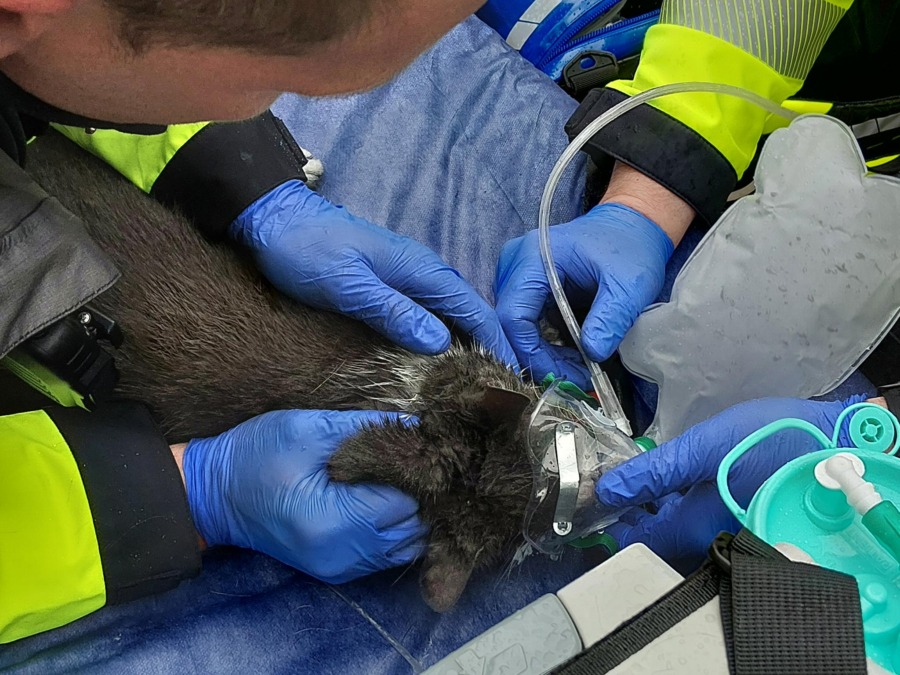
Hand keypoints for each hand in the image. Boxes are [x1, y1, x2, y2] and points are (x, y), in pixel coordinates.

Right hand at [182, 409, 426, 583]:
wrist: (212, 497)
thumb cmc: (254, 457)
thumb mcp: (306, 429)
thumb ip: (363, 428)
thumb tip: (414, 426)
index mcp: (334, 521)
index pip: (405, 502)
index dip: (418, 473)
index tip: (419, 447)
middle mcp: (342, 554)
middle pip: (412, 530)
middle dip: (421, 496)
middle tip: (418, 462)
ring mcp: (339, 568)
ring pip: (404, 547)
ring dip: (411, 516)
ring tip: (403, 480)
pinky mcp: (335, 569)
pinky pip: (384, 555)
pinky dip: (394, 530)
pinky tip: (387, 501)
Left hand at [231, 180, 515, 365]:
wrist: (276, 219)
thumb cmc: (307, 251)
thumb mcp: (348, 284)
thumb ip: (393, 310)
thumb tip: (440, 342)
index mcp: (419, 268)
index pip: (471, 308)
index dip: (495, 340)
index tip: (511, 374)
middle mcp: (420, 270)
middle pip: (467, 310)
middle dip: (489, 344)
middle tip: (499, 387)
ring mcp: (406, 274)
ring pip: (449, 311)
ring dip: (468, 341)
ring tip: (478, 378)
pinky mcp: (390, 282)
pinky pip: (428, 310)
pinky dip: (443, 332)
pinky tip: (440, 355)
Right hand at [494, 201, 672, 386]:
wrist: (631, 226)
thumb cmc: (630, 248)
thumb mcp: (629, 285)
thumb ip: (610, 318)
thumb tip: (591, 354)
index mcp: (534, 257)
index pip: (513, 315)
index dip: (531, 352)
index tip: (561, 376)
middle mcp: (516, 263)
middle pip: (508, 324)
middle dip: (536, 357)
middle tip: (571, 378)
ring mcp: (518, 274)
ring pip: (514, 327)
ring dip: (539, 354)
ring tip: (575, 368)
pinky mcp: (527, 286)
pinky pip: (524, 322)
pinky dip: (543, 344)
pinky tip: (569, 355)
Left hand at [595, 395, 868, 570]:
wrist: (836, 444)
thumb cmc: (772, 441)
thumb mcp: (706, 447)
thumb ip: (656, 471)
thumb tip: (607, 490)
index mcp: (700, 527)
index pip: (642, 540)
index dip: (614, 522)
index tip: (596, 499)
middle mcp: (714, 539)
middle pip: (661, 538)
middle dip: (635, 512)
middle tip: (618, 482)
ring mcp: (731, 531)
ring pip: (680, 529)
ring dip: (658, 506)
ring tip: (644, 476)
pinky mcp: (743, 518)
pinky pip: (701, 520)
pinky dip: (682, 503)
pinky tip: (679, 480)